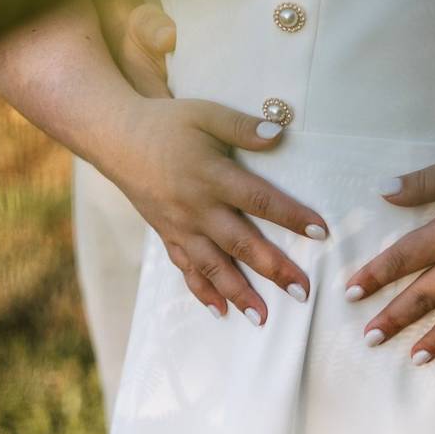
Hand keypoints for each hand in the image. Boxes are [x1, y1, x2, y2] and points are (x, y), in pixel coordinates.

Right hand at [103, 3, 324, 323]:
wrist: (114, 135)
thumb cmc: (168, 123)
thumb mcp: (207, 114)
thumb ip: (244, 127)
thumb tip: (281, 135)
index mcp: (211, 175)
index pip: (258, 199)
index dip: (290, 216)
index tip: (320, 232)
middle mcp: (196, 207)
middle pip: (241, 243)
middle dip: (273, 270)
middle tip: (302, 293)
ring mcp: (179, 226)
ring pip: (213, 266)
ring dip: (239, 294)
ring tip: (263, 319)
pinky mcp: (166, 235)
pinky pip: (185, 268)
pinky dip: (203, 292)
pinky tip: (222, 312)